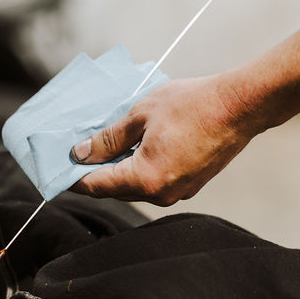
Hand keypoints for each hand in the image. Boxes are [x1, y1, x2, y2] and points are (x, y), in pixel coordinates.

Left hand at [69, 74, 258, 205]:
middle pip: (114, 190)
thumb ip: (108, 139)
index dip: (73, 177)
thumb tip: (81, 153)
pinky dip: (139, 169)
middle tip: (77, 155)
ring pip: (135, 187)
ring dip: (117, 171)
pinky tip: (132, 149)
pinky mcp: (191, 184)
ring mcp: (178, 192)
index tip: (57, 169)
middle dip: (94, 174)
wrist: (242, 105)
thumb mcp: (140, 114)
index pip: (96, 186)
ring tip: (103, 148)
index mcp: (145, 179)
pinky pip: (154, 182)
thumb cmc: (193, 105)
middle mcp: (161, 193)